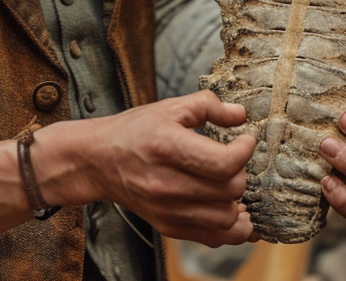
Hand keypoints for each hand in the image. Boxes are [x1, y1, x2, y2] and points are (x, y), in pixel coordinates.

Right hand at [38, 92, 255, 247]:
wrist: (98, 160)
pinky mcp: (169, 227)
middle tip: (233, 160)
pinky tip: (231, 210)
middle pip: (229, 191)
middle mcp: (166, 183)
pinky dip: (232, 228)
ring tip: (231, 186)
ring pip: (227, 219)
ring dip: (237, 203)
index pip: (224, 163)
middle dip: (240, 173)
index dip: (244, 151)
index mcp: (167, 147)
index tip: (246, 140)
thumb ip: (207, 106)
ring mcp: (168, 210)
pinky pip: (215, 238)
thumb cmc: (135, 130)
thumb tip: (241, 116)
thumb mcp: (168, 107)